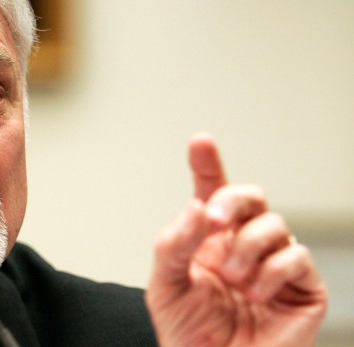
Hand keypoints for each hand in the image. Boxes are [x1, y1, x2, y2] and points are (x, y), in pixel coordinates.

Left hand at [145, 133, 326, 346]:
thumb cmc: (189, 332)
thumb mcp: (165, 285)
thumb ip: (175, 243)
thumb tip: (197, 207)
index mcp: (208, 239)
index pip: (211, 191)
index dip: (208, 164)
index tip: (200, 141)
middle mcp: (242, 244)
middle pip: (250, 196)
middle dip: (232, 201)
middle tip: (214, 221)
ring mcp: (274, 263)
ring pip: (274, 224)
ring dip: (246, 248)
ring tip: (232, 280)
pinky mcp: (302, 287)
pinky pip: (295, 258)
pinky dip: (270, 273)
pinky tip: (254, 294)